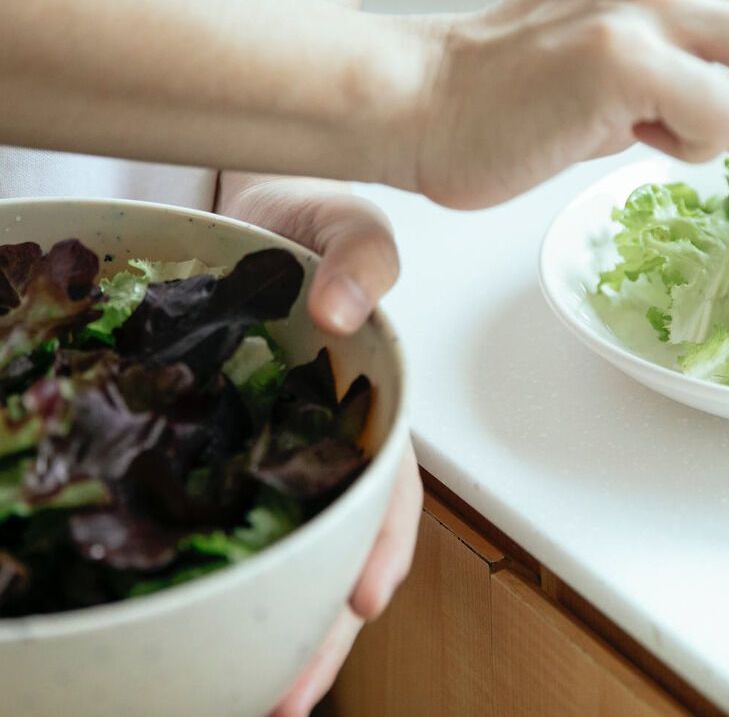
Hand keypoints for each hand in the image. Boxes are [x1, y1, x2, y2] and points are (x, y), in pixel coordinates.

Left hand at [215, 177, 423, 715]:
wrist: (226, 208)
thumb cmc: (295, 218)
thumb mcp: (338, 218)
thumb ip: (362, 251)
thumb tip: (345, 305)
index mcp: (366, 402)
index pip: (385, 488)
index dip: (380, 546)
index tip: (364, 600)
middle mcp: (321, 445)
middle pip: (335, 552)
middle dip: (322, 631)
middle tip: (291, 696)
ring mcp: (264, 459)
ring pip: (283, 561)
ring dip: (275, 634)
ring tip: (256, 699)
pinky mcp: (213, 461)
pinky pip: (223, 534)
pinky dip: (220, 591)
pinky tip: (195, 636)